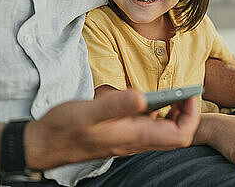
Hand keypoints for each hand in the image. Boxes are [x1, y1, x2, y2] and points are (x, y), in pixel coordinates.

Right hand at [24, 89, 199, 169]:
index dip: (191, 115)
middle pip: (176, 134)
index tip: (189, 94)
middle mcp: (136, 141)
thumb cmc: (64, 128)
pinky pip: (146, 126)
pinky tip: (142, 98)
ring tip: (169, 93)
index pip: (180, 135)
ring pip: (162, 130)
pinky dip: (153, 112)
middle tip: (184, 92)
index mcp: (135, 136)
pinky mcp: (120, 135)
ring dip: (171, 112)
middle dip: (186, 113)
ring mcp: (128, 140)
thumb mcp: (90, 112)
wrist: (43, 144)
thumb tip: (144, 97)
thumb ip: (117, 105)